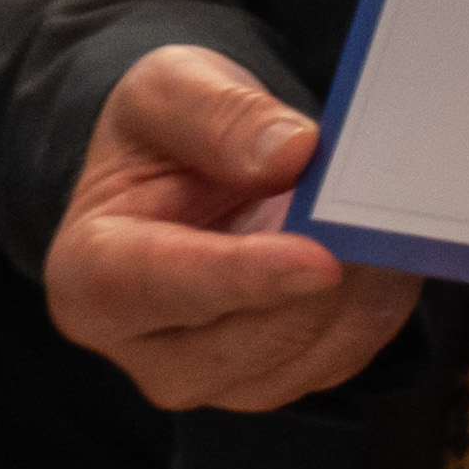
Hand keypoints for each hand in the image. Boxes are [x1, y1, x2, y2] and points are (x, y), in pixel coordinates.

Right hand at [45, 44, 419, 412]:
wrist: (179, 177)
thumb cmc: (162, 137)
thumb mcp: (169, 88)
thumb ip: (220, 114)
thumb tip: (293, 153)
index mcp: (88, 275)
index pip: (167, 285)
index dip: (248, 275)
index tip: (321, 260)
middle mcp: (141, 346)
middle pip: (254, 336)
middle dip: (331, 277)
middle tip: (380, 208)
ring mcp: (207, 377)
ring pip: (311, 355)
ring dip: (363, 289)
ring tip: (377, 216)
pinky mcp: (269, 381)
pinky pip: (345, 355)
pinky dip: (376, 303)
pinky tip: (376, 248)